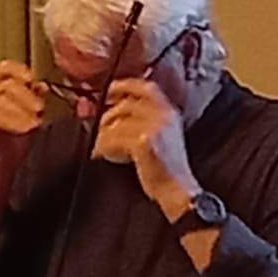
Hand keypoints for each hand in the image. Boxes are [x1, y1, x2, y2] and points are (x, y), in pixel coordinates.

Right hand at [0, 60, 46, 174]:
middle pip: (8, 86)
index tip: (30, 78)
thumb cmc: (15, 141)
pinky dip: (12, 122)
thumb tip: (42, 85)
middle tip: (40, 110)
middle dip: (27, 97)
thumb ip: (36, 100)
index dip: (17, 70)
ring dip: (21, 112)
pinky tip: (24, 129)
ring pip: (1, 101)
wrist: (1, 165)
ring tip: (35, 123)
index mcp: (2, 91)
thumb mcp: (32, 116)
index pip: (6, 70)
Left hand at [94, 79, 199, 219]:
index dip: (124, 86)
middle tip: (99, 128)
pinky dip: (104, 148)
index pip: (146, 87)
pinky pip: (112, 139)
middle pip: (124, 105)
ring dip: (104, 136)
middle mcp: (164, 115)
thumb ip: (141, 120)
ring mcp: (155, 127)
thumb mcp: (160, 136)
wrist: (178, 190)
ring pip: (115, 123)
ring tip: (103, 148)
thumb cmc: (164, 167)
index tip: (110, 90)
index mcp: (169, 112)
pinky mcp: (144, 142)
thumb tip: (109, 109)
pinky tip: (106, 156)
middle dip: (107, 117)